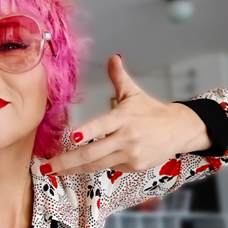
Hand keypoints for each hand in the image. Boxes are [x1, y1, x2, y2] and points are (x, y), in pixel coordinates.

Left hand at [44, 55, 210, 174]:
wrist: (179, 130)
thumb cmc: (151, 111)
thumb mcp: (134, 93)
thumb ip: (119, 77)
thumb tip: (113, 57)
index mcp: (123, 118)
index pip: (102, 126)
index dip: (88, 132)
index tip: (72, 137)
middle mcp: (126, 138)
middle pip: (92, 153)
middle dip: (67, 161)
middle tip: (47, 166)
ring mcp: (131, 155)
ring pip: (97, 164)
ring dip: (74, 169)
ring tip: (54, 171)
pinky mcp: (134, 167)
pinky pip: (109, 168)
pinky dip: (94, 166)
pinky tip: (79, 166)